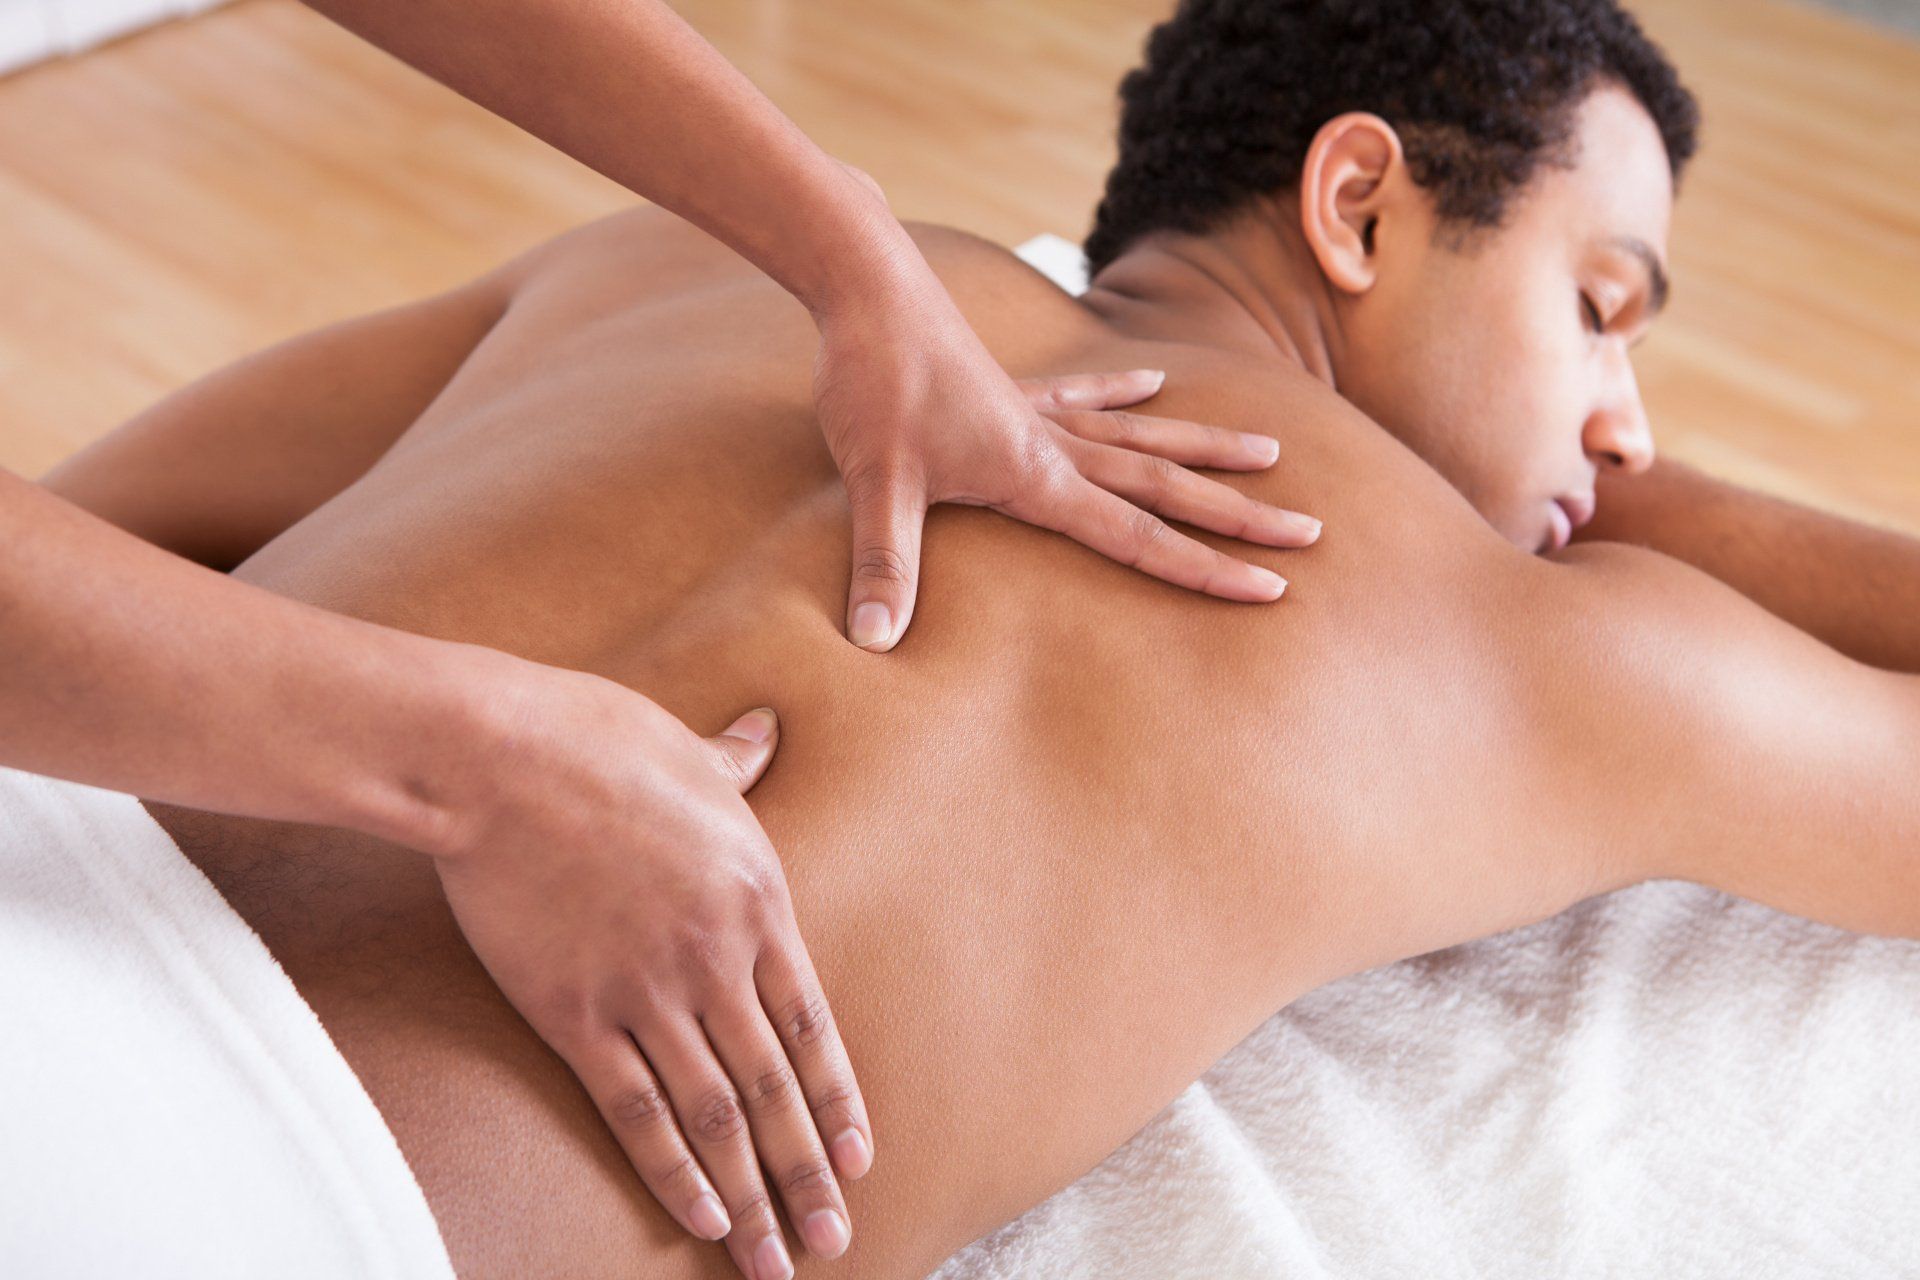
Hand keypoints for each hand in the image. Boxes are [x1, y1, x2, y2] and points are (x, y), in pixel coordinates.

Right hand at [427, 667, 869, 1279]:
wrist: (500, 760)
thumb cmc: (597, 740)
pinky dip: (672, 1172)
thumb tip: (764, 732)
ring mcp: (646, 993)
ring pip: (714, 1117)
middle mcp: (714, 961)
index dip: (837, 1102)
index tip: (858, 1161)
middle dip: (805, 1175)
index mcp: (756, 902)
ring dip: (749, 1197)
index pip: (811, 1027)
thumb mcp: (690, 750)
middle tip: (832, 1242)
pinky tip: (700, 1219)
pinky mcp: (574, 1014)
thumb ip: (736, 763)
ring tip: (772, 1263)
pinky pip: (636, 1111)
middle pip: (772, 1089)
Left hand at [810, 285, 1320, 650]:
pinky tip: (1156, 380)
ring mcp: (1036, 411)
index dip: (1204, 568)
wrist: (866, 287)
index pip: (1137, 534)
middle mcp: (1053, 443)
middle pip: (1164, 483)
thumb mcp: (876, 483)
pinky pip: (1083, 397)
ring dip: (1204, 448)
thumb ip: (885, 563)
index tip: (1269, 587)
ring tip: (1268, 452)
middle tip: (1308, 529)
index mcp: (1035, 473)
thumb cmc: (872, 385)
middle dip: (1236, 514)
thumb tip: (873, 640)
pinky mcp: (1010, 388)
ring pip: (1141, 436)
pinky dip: (1122, 391)